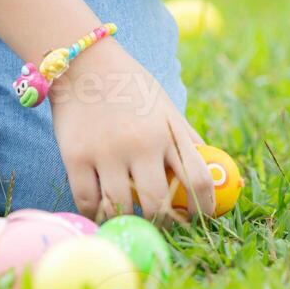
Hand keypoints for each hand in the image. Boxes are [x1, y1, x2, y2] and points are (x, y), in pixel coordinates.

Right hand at [50, 40, 215, 223]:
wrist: (84, 62)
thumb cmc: (131, 88)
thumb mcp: (166, 108)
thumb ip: (187, 139)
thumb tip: (215, 172)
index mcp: (168, 132)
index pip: (198, 179)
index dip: (205, 207)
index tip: (202, 219)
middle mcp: (140, 143)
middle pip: (158, 203)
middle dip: (163, 224)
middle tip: (161, 226)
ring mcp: (105, 151)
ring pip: (121, 207)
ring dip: (127, 221)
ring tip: (130, 221)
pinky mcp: (74, 156)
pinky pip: (88, 201)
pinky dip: (96, 213)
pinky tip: (101, 212)